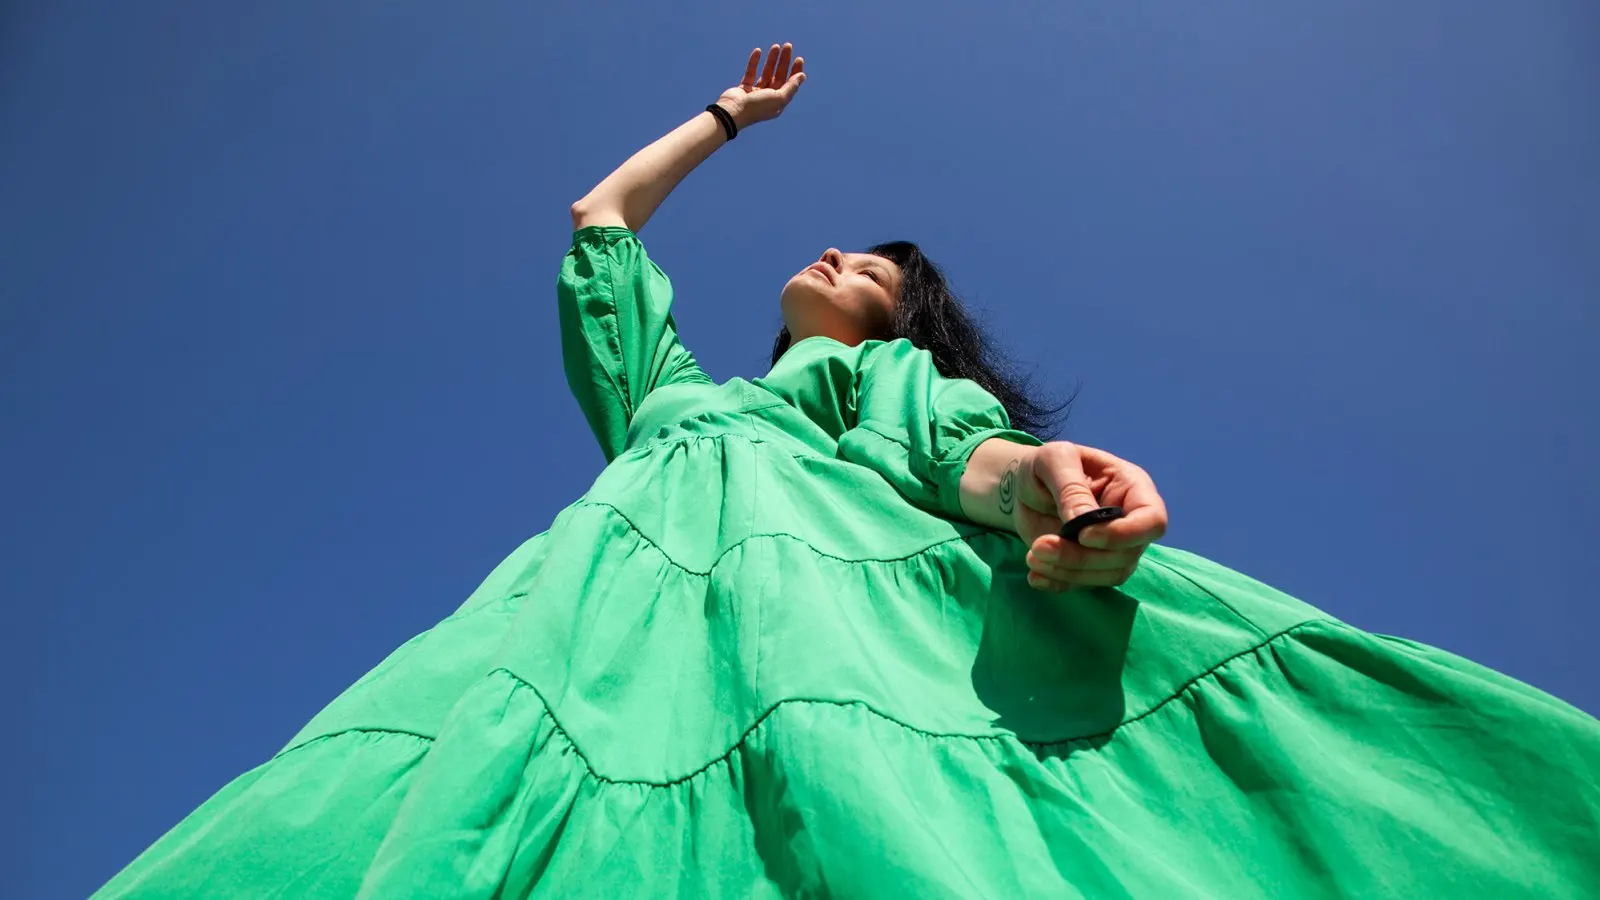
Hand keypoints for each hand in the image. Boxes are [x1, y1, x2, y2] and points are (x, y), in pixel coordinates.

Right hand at [718, 43, 805, 128]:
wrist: (733, 112)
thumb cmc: (757, 107)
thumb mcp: (779, 98)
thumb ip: (791, 86)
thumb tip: (802, 76)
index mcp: (778, 102)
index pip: (790, 84)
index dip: (795, 71)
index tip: (798, 58)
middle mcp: (768, 98)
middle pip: (779, 76)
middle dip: (784, 61)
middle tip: (788, 46)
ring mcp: (756, 93)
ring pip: (766, 73)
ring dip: (771, 59)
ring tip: (776, 46)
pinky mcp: (744, 88)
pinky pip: (751, 72)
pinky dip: (754, 62)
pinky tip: (758, 51)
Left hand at [1013, 441, 1168, 592]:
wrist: (1025, 486)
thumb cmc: (1047, 465)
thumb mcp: (1055, 460)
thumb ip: (1070, 488)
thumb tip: (1083, 522)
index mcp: (1132, 488)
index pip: (1152, 521)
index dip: (1124, 535)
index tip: (1083, 535)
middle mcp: (1130, 522)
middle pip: (1126, 555)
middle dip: (1083, 557)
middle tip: (1040, 547)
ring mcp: (1113, 547)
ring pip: (1108, 574)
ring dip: (1069, 572)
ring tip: (1033, 557)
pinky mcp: (1091, 565)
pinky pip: (1085, 583)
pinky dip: (1060, 583)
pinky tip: (1036, 575)